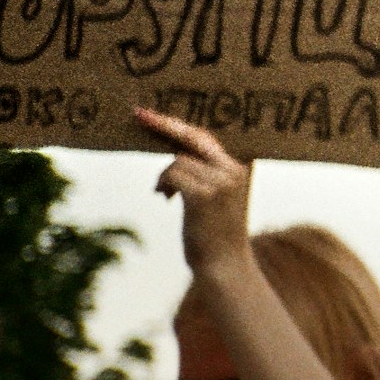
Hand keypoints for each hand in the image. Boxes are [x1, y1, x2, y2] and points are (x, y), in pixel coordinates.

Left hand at [134, 108, 254, 274]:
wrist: (225, 265)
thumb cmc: (216, 232)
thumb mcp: (216, 197)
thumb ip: (205, 172)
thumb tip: (172, 147)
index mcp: (241, 166)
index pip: (206, 136)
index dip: (179, 123)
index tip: (151, 114)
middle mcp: (234, 170)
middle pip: (193, 137)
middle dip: (164, 124)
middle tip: (139, 114)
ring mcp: (222, 182)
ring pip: (177, 160)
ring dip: (165, 175)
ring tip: (165, 193)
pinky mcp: (206, 195)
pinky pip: (173, 174)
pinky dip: (163, 183)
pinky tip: (165, 198)